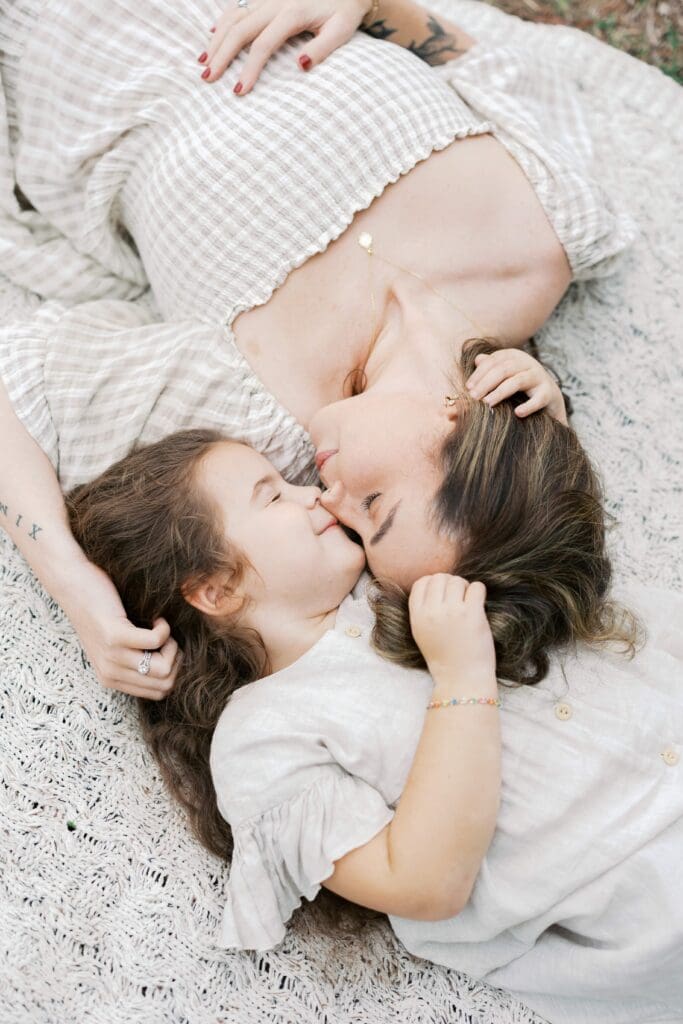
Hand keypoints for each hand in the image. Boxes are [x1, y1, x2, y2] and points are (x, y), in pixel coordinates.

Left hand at [60, 561, 179, 699]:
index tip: (165, 648)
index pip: (159, 693)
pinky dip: (163, 628)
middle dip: (176, 659)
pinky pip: (156, 641)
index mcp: (111, 679)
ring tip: (160, 628)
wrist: (74, 586)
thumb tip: (171, 666)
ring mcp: (112, 656)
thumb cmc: (101, 611)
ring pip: (163, 669)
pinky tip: (156, 618)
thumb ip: (133, 660)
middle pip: (165, 684)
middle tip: (166, 638)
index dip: (173, 669)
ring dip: (171, 644)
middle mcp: (110, 673)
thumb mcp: (113, 646)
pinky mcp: (115, 635)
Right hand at [199, 0, 371, 92]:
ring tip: (204, 63)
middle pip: (240, 29)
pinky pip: (238, 7)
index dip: (249, 69)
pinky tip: (212, 36)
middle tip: (207, 79)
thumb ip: (321, 49)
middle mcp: (274, 2)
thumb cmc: (344, 12)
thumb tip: (300, 66)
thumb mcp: (341, 31)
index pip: (263, 45)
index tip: (239, 91)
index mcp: (292, 13)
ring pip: (233, 17)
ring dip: (217, 40)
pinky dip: (223, 22)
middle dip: (221, 55)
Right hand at [408, 574, 495, 687]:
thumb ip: (423, 609)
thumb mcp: (421, 633)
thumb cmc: (444, 657)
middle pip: (440, 578)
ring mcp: (452, 612)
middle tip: (459, 598)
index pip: (421, 582)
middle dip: (451, 583)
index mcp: (417, 616)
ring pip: (458, 581)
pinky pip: (476, 587)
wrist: (461, 679)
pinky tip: (479, 605)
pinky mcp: (472, 615)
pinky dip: (479, 592)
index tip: (443, 593)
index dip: (433, 583)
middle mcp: (432, 612)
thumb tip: (434, 583)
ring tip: (469, 602)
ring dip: (466, 588)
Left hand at [465, 349, 567, 424]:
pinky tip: (517, 413)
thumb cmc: (520, 387)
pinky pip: (539, 399)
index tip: (468, 387)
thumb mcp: (505, 375)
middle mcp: (528, 363)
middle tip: (473, 397)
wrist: (549, 398)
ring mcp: (539, 377)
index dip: (479, 373)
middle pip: (504, 369)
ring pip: (518, 381)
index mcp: (515, 356)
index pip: (494, 361)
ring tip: (487, 404)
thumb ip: (491, 368)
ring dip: (500, 392)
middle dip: (486, 383)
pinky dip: (528, 406)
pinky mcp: (549, 392)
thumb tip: (477, 360)